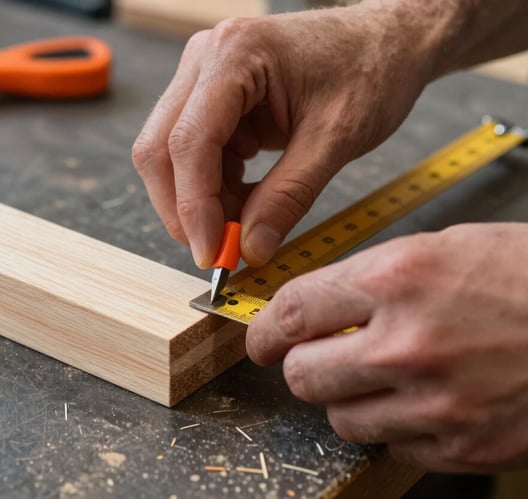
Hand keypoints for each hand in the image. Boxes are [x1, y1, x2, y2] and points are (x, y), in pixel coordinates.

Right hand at [132, 5, 431, 267]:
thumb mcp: (336, 139)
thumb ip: (290, 196)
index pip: (189, 142)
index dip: (193, 206)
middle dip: (184, 208)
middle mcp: (205, 59)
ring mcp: (203, 78)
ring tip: (246, 225)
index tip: (212, 254)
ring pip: (170, 156)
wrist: (388, 40)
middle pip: (160, 148)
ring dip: (201, 201)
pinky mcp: (212, 99)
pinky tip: (247, 202)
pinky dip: (215, 188)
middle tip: (218, 251)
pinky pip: (195, 154)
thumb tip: (250, 248)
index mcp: (234, 54)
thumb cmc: (371, 68)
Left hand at [246, 223, 527, 471]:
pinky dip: (395, 427)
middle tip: (318, 357)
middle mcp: (408, 344)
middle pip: (301, 374)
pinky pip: (391, 446)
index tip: (259, 337)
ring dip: (348, 398)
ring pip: (340, 417)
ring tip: (382, 377)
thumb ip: (367, 280)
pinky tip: (422, 401)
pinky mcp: (462, 445)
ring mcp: (435, 403)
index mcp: (398, 280)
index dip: (263, 328)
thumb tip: (312, 308)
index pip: (292, 312)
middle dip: (301, 364)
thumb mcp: (442, 249)